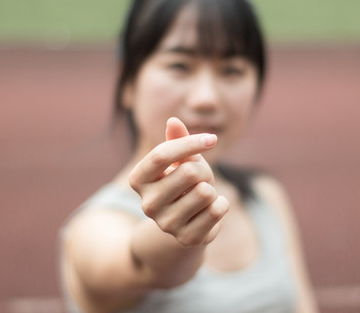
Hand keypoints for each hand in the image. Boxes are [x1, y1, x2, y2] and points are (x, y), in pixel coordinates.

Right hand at [129, 117, 228, 246]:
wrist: (186, 224)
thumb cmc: (182, 183)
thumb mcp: (179, 159)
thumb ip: (177, 140)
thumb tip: (173, 121)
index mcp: (138, 179)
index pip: (161, 155)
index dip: (190, 143)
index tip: (212, 139)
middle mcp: (147, 204)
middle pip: (189, 172)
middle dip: (204, 170)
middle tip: (201, 179)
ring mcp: (166, 224)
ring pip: (205, 192)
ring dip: (212, 189)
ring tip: (202, 196)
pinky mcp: (187, 238)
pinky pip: (217, 210)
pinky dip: (221, 204)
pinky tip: (210, 210)